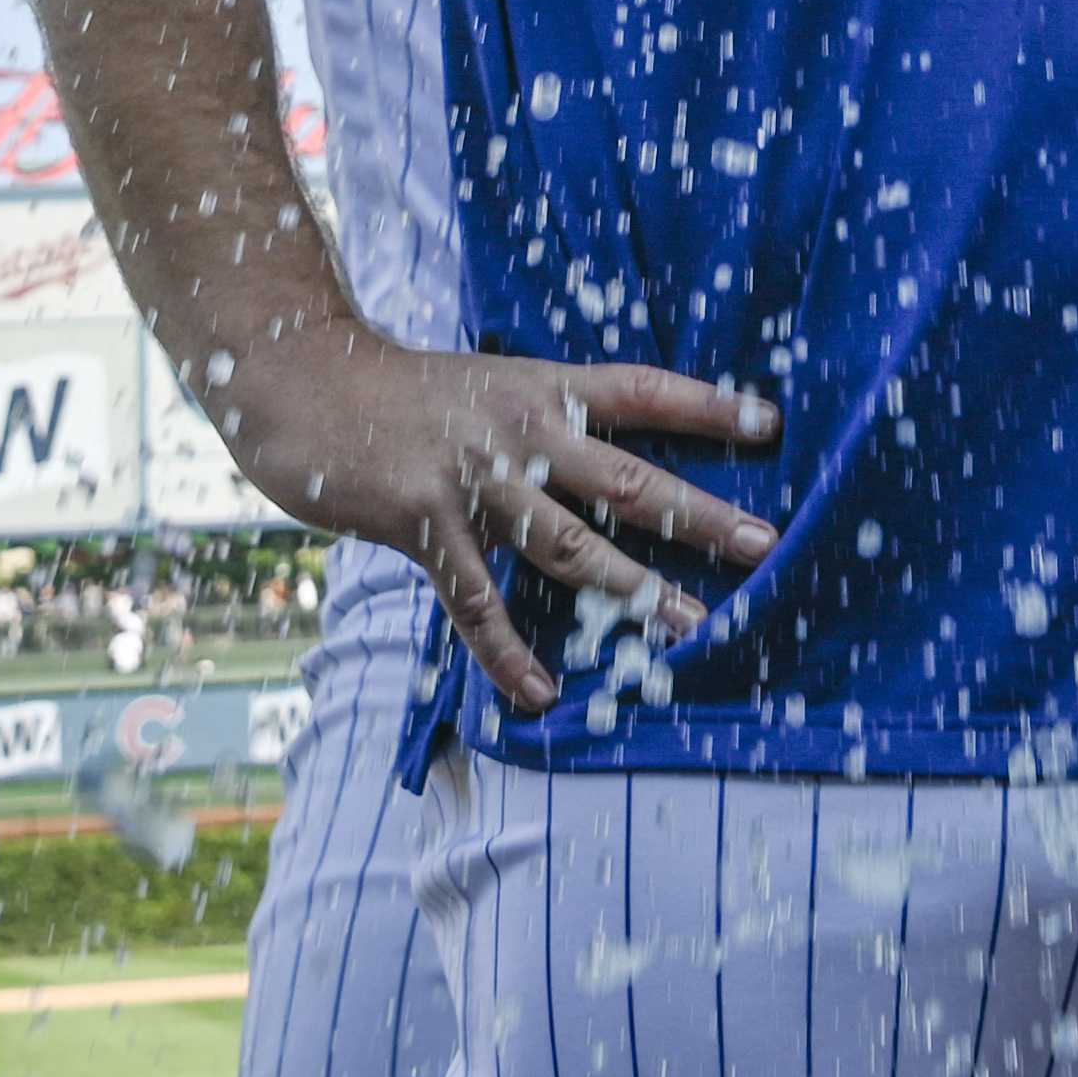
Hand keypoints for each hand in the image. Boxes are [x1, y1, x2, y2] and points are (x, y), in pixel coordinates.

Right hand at [213, 318, 780, 711]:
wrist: (305, 382)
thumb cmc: (405, 391)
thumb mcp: (490, 385)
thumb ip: (545, 420)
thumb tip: (606, 458)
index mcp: (544, 390)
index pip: (643, 392)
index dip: (707, 406)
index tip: (772, 424)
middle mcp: (522, 433)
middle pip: (627, 479)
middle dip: (700, 516)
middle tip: (767, 545)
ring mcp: (476, 482)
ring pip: (571, 547)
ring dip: (634, 594)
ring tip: (692, 632)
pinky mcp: (426, 526)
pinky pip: (478, 602)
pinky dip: (510, 653)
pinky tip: (543, 694)